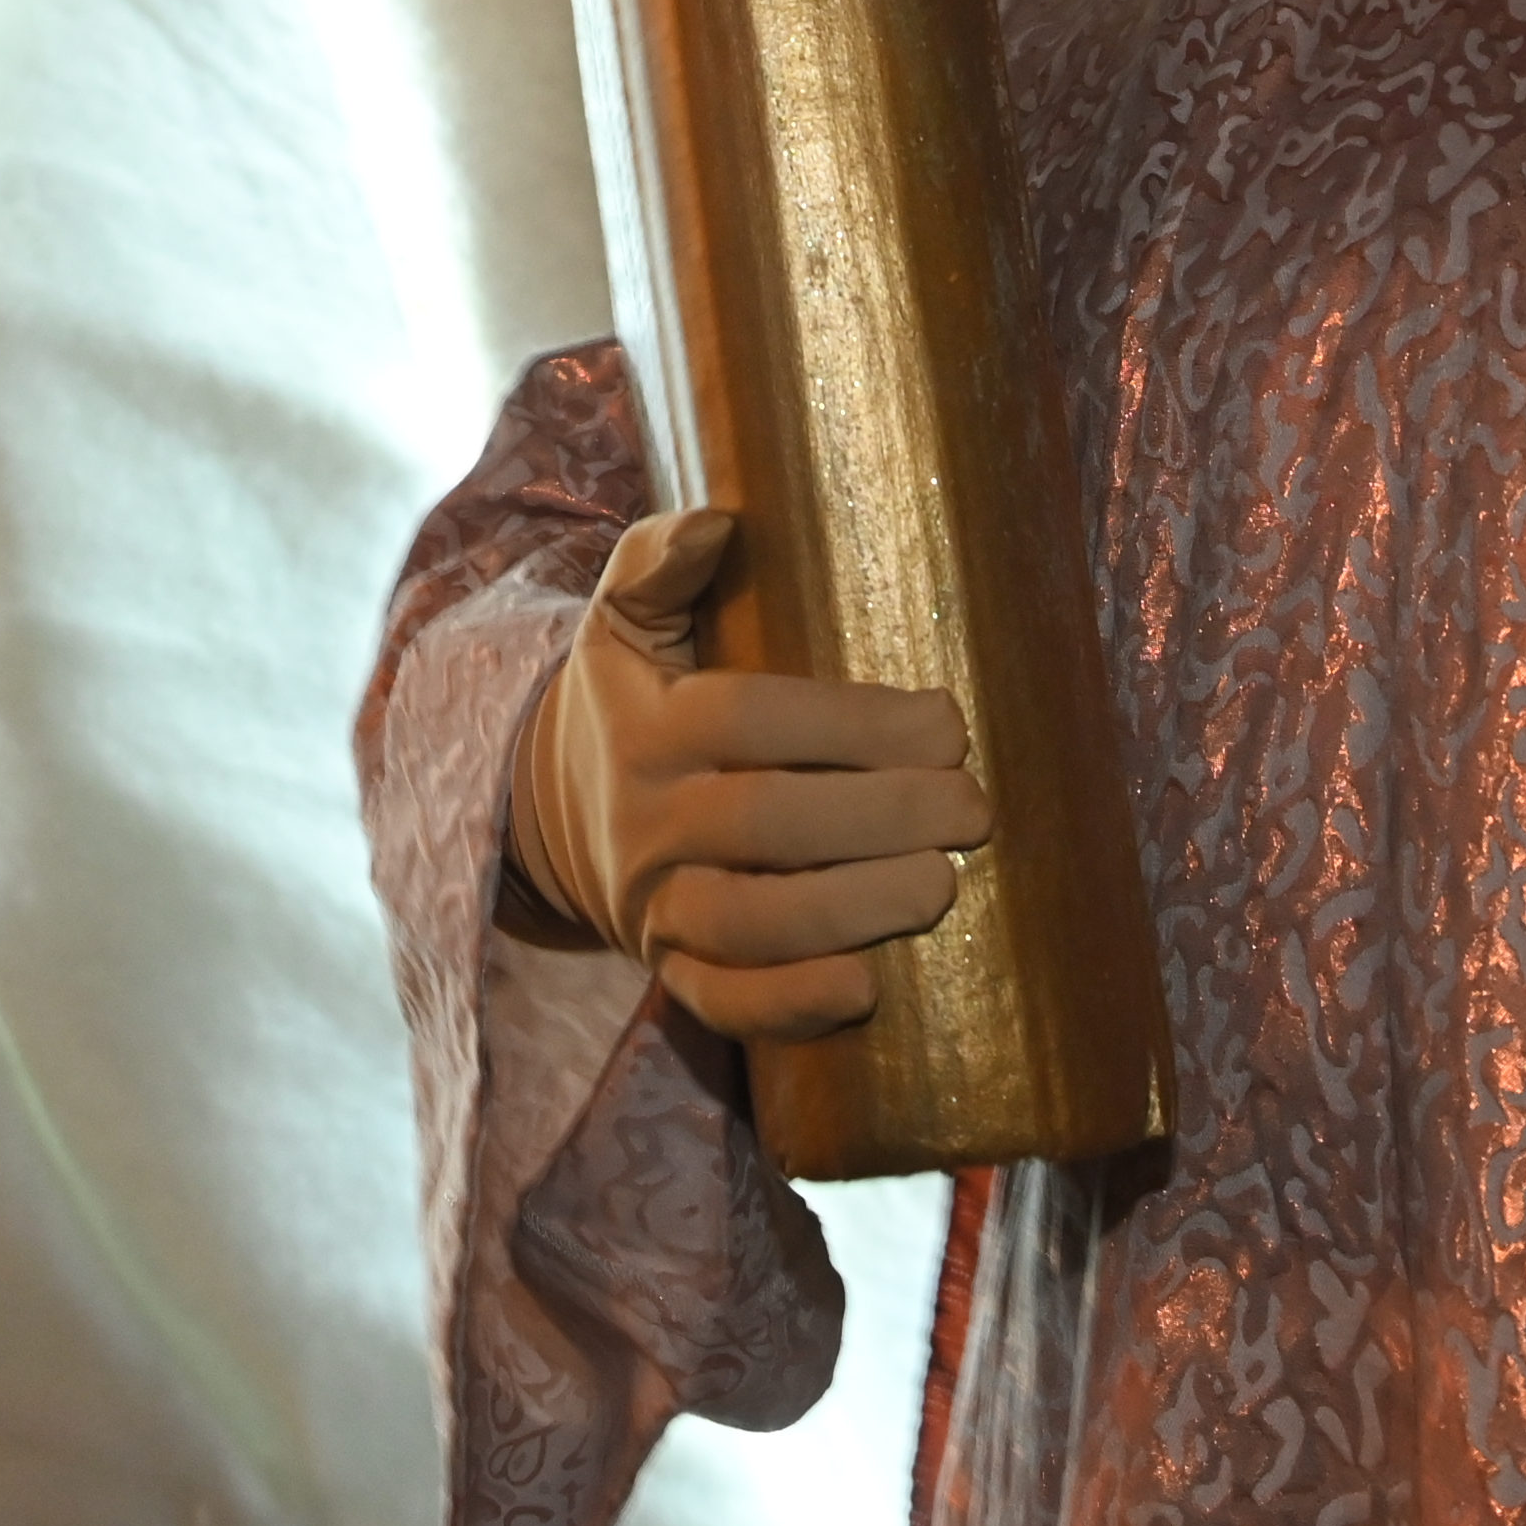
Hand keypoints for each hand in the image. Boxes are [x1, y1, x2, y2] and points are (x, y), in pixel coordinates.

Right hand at [511, 509, 989, 1042]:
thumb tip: (719, 520)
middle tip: (974, 808)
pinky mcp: (668, 970)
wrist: (550, 818)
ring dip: (852, 911)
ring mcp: (654, 903)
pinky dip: (791, 1005)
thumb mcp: (623, 625)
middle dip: (881, 817)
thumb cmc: (631, 706)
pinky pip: (723, 1002)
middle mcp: (644, 818)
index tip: (949, 723)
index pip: (750, 719)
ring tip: (942, 887)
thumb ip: (657, 561)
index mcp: (646, 723)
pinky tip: (868, 988)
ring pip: (749, 922)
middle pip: (763, 822)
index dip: (855, 725)